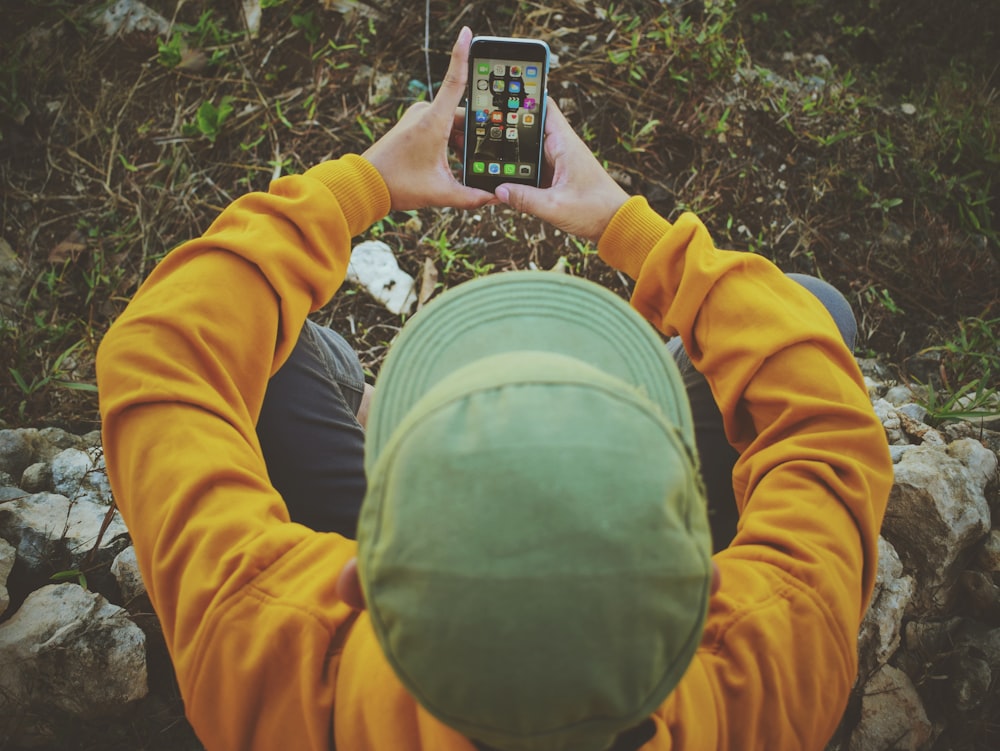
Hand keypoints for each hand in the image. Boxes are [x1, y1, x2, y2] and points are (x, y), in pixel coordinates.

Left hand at [362, 27, 493, 210]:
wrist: (365, 185)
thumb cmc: (399, 184)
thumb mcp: (441, 193)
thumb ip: (471, 197)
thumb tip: (494, 197)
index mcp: (433, 121)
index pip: (455, 81)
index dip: (463, 55)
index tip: (468, 32)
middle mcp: (425, 113)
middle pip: (463, 114)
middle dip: (477, 134)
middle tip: (488, 155)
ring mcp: (417, 117)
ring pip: (453, 123)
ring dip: (463, 142)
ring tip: (467, 166)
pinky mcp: (412, 124)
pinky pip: (441, 126)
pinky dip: (451, 142)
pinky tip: (453, 163)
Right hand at [494, 99, 629, 243]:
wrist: (615, 224)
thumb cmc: (595, 210)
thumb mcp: (555, 206)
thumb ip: (525, 199)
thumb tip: (498, 190)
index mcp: (564, 144)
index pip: (543, 106)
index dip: (523, 98)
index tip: (500, 96)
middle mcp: (560, 148)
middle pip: (529, 128)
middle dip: (507, 130)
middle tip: (482, 132)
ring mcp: (557, 162)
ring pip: (528, 150)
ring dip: (511, 155)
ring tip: (486, 159)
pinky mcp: (556, 176)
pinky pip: (532, 169)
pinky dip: (518, 173)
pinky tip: (502, 180)